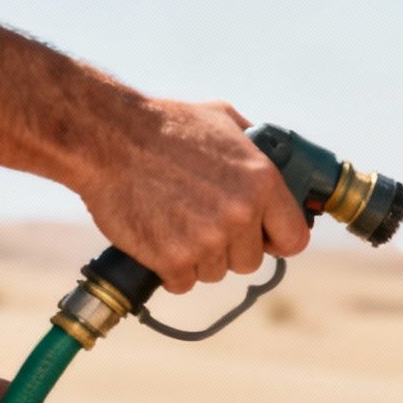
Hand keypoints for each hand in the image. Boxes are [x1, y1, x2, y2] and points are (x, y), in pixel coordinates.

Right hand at [74, 99, 309, 294]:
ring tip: (174, 221)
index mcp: (262, 182)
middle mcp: (241, 214)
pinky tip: (157, 238)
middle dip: (231, 248)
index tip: (263, 237)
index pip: (294, 239)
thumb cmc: (164, 126)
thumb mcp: (222, 120)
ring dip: (198, 257)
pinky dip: (170, 268)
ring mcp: (208, 240)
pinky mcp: (173, 259)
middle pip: (251, 261)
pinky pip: (183, 282)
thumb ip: (254, 146)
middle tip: (203, 223)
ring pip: (215, 272)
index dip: (277, 240)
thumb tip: (275, 157)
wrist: (107, 139)